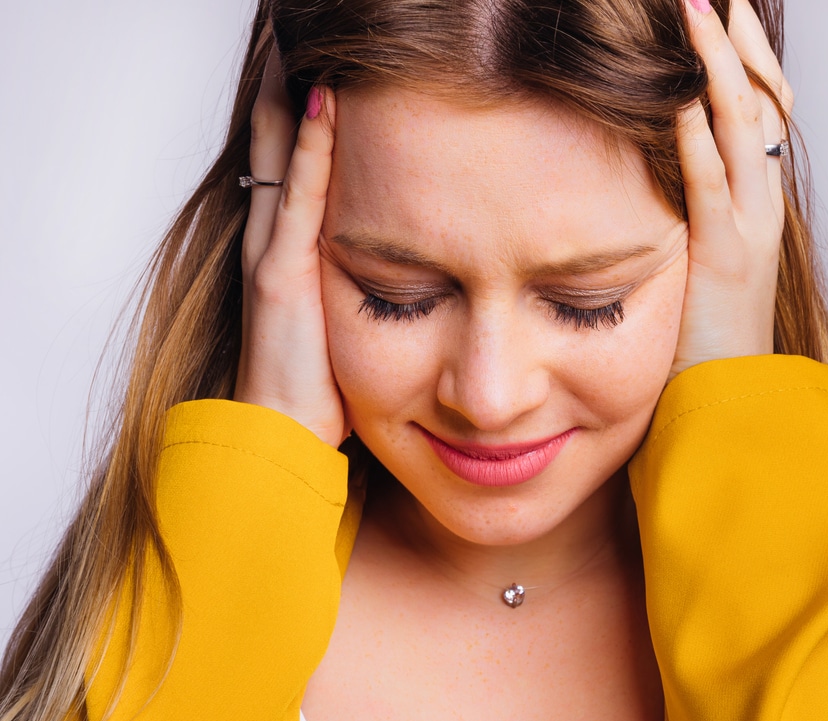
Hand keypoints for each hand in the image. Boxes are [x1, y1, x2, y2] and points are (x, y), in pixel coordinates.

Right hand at [234, 46, 345, 446]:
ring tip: (307, 39)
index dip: (309, 102)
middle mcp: (274, 234)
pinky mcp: (282, 274)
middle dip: (292, 79)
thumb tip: (414, 254)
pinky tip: (328, 102)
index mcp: (291, 241)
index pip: (296, 152)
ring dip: (297, 92)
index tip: (331, 54)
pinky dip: (313, 147)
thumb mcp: (348, 311)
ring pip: (283, 150)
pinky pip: (300, 197)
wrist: (282, 433)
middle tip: (306, 26)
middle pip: (281, 135)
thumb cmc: (317, 380)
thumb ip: (367, 272)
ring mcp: (273, 250)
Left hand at [670, 0, 794, 381]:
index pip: (762, 113)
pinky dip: (696, 135)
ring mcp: (750, 229)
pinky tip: (681, 93)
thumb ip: (692, 215)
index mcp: (758, 202)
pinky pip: (710, 185)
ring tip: (696, 12)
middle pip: (761, 103)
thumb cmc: (706, 336)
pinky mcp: (723, 258)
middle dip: (737, 43)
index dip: (747, 60)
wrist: (732, 402)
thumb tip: (658, 175)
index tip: (725, 16)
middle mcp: (763, 205)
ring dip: (718, 65)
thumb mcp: (703, 258)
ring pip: (743, 129)